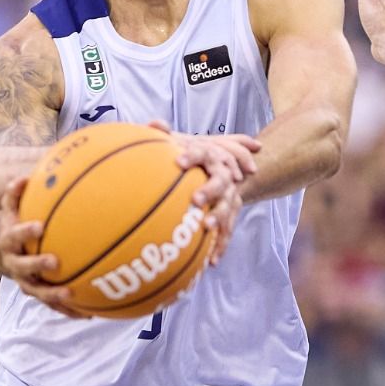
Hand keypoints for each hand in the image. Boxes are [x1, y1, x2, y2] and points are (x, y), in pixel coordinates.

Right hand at [0, 177, 85, 317]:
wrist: (12, 246)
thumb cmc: (20, 218)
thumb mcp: (16, 204)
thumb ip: (18, 192)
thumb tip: (23, 177)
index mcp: (8, 240)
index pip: (13, 235)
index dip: (24, 231)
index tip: (40, 226)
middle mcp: (13, 263)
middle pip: (21, 267)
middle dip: (37, 264)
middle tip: (55, 261)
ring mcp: (24, 281)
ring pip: (36, 291)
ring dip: (52, 294)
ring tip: (71, 293)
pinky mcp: (38, 293)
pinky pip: (52, 304)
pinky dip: (68, 309)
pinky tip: (88, 314)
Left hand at [153, 123, 259, 264]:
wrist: (227, 167)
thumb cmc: (192, 157)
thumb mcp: (181, 143)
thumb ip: (165, 134)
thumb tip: (153, 124)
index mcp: (210, 155)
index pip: (202, 152)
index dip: (192, 156)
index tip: (179, 161)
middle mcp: (224, 174)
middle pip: (221, 181)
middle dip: (210, 190)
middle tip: (196, 199)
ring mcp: (230, 195)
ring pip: (227, 207)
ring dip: (218, 219)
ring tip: (206, 228)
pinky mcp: (231, 213)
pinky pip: (227, 231)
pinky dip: (220, 245)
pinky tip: (211, 262)